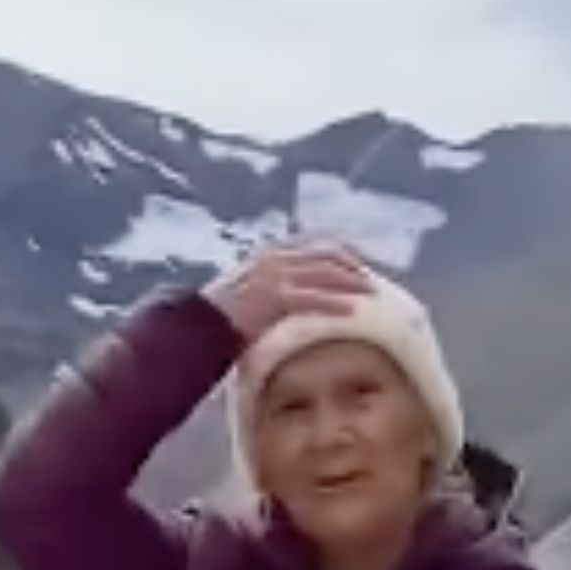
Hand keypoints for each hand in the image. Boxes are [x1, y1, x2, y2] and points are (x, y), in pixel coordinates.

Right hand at [205, 244, 372, 345]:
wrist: (199, 324)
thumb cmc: (221, 315)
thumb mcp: (251, 290)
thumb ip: (275, 285)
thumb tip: (298, 293)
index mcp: (271, 252)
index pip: (316, 245)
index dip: (341, 254)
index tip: (359, 265)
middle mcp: (275, 256)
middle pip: (326, 255)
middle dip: (352, 267)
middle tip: (371, 282)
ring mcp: (276, 274)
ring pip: (324, 274)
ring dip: (351, 283)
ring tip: (371, 294)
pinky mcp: (276, 296)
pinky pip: (314, 298)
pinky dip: (335, 303)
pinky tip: (352, 310)